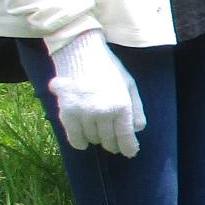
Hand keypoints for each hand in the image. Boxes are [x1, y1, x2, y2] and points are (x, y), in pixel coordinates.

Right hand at [49, 30, 144, 157]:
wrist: (81, 52)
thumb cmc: (109, 68)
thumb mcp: (130, 86)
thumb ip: (136, 109)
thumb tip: (137, 130)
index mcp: (121, 106)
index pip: (125, 135)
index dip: (128, 147)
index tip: (130, 152)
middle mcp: (102, 112)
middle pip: (109, 139)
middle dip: (113, 144)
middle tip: (115, 145)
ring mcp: (83, 113)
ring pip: (92, 138)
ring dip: (97, 139)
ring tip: (99, 136)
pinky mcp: (66, 111)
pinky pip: (73, 136)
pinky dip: (79, 142)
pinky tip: (84, 143)